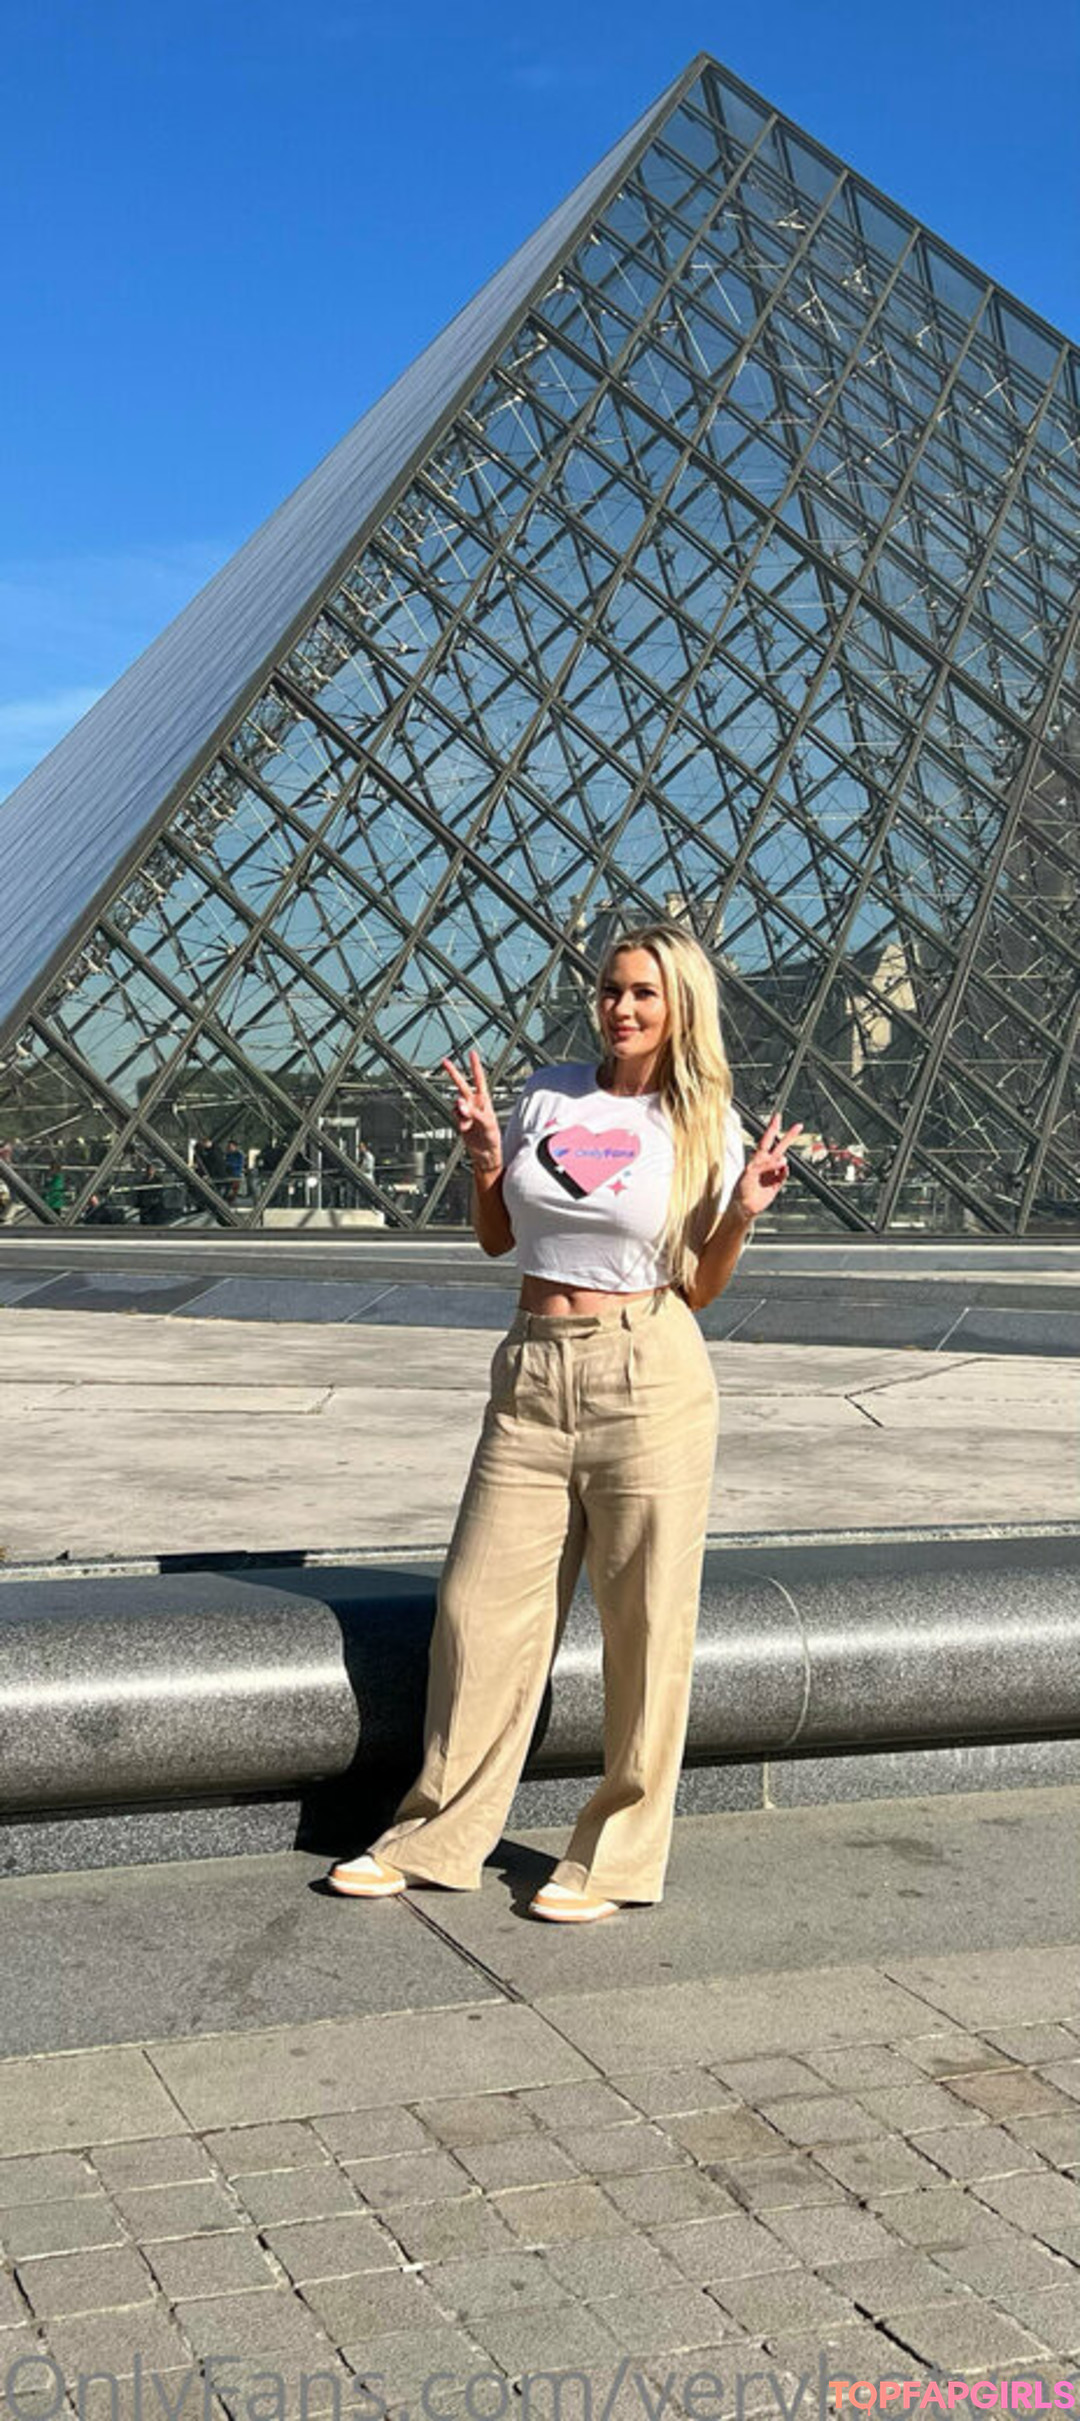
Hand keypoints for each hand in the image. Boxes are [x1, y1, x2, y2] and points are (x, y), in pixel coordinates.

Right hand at [441, 1050, 502, 1166]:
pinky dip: (458, 1119)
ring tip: (467, 1121)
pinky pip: (454, 1114)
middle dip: (453, 1073)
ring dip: (460, 1111)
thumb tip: (461, 1104)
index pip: (479, 1079)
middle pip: (462, 1084)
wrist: (485, 1153)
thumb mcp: (487, 1124)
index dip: (475, 1066)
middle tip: (445, 1061)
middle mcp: (474, 1103)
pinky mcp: (460, 1120)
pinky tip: (464, 1126)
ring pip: (457, 1103)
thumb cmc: (492, 1138)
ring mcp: (466, 1112)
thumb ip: (473, 1112)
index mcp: (484, 1100)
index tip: (472, 1053)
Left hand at [734, 1113, 802, 1221]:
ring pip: (783, 1162)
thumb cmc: (742, 1188)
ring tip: (780, 1163)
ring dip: (783, 1161)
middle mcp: (766, 1163)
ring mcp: (772, 1173)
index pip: (766, 1139)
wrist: (744, 1205)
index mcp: (757, 1158)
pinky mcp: (777, 1183)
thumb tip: (783, 1161)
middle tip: (798, 1126)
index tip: (778, 1117)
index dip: (772, 1128)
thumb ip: (766, 1165)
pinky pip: (784, 1175)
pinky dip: (784, 1173)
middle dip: (789, 1136)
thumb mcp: (750, 1172)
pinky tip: (781, 1172)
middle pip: (780, 1146)